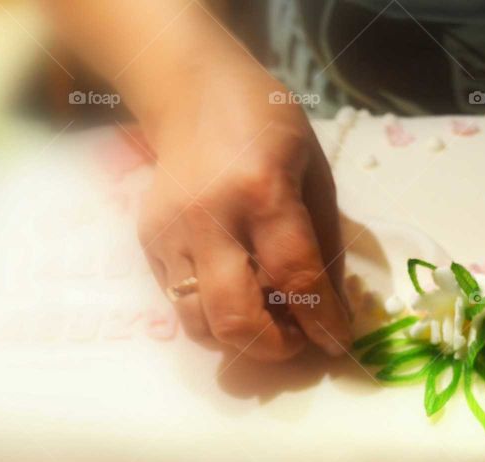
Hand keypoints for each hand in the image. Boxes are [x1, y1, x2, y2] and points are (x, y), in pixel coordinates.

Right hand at [137, 62, 350, 360]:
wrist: (189, 91)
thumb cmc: (265, 125)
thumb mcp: (314, 173)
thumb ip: (324, 244)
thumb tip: (333, 312)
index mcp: (263, 192)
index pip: (294, 277)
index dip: (321, 321)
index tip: (336, 342)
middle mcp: (210, 219)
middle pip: (234, 317)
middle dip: (272, 348)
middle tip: (296, 340)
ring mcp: (171, 235)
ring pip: (199, 324)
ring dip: (239, 339)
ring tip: (267, 321)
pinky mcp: (148, 243)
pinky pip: (180, 303)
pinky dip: (213, 314)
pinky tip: (236, 292)